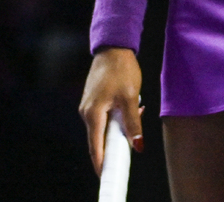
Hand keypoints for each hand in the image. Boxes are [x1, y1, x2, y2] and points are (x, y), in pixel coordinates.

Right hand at [79, 47, 143, 175]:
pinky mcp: (92, 101)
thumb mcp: (130, 97)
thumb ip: (133, 123)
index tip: (108, 177)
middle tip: (129, 151)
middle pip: (98, 140)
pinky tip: (129, 110)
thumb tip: (138, 146)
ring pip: (102, 128)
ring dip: (117, 130)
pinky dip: (115, 120)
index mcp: (93, 113)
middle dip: (114, 147)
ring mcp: (87, 106)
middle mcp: (86, 112)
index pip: (95, 147)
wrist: (113, 47)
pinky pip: (102, 118)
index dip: (102, 164)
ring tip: (136, 116)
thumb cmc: (121, 69)